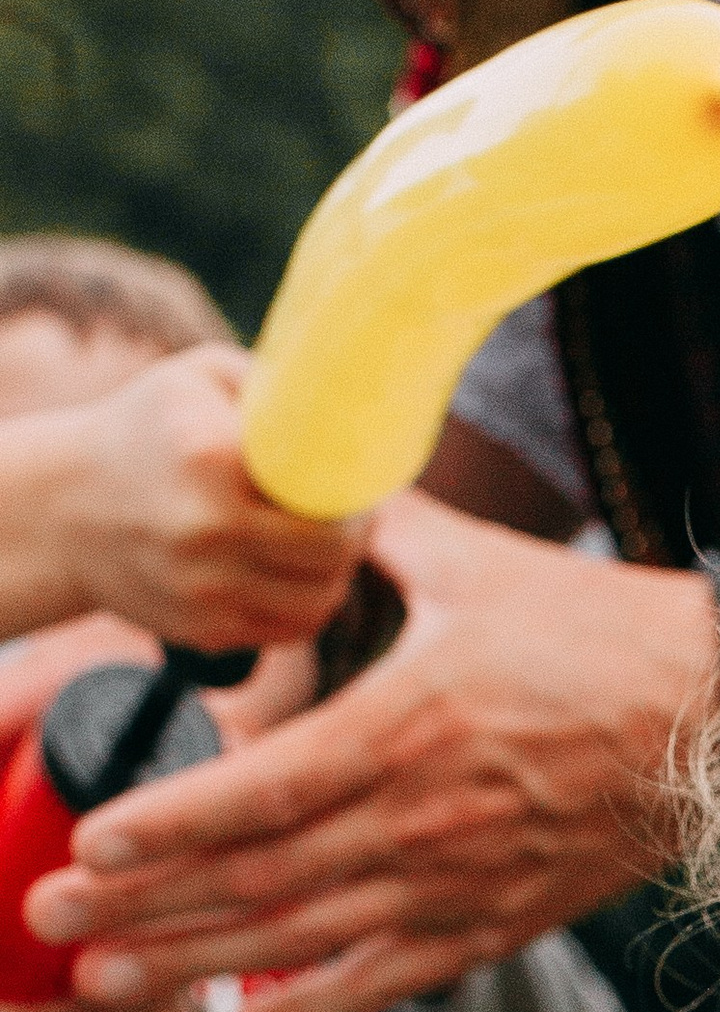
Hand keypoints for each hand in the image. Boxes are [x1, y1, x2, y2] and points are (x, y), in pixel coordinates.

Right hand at [0, 348, 358, 649]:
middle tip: (353, 517)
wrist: (66, 509)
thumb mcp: (200, 380)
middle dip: (355, 536)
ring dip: (337, 576)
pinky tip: (296, 577)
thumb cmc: (149, 432)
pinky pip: (289, 630)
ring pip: (319, 602)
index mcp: (209, 458)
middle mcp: (205, 529)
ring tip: (328, 548)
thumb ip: (275, 388)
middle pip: (332, 555)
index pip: (325, 497)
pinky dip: (306, 606)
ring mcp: (202, 589)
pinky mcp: (202, 632)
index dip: (357, 497)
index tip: (360, 486)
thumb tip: (354, 409)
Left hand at [24, 492, 719, 1011]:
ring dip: (195, 966)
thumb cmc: (597, 631)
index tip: (90, 840)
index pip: (266, 788)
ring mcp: (458, 886)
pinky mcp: (491, 927)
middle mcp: (426, 823)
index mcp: (410, 727)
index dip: (171, 822)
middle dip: (143, 906)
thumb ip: (370, 532)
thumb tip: (291, 474)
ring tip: (100, 978)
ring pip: (304, 941)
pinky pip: (380, 986)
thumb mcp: (476, 568)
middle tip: (46, 919)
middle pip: (260, 879)